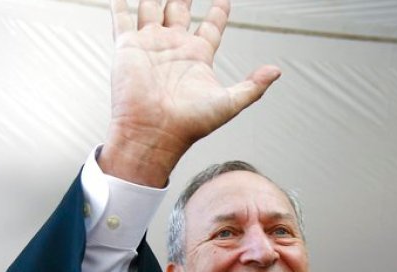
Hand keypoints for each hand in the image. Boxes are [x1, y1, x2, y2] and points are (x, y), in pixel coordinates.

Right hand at [101, 0, 280, 185]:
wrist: (154, 133)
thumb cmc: (190, 124)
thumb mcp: (229, 103)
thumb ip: (253, 86)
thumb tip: (276, 71)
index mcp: (197, 57)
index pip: (210, 27)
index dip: (218, 12)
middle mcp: (173, 47)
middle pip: (180, 10)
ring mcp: (150, 45)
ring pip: (151, 7)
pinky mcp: (128, 47)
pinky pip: (121, 18)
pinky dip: (119, 4)